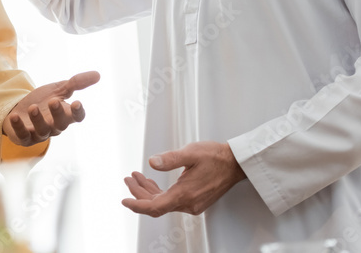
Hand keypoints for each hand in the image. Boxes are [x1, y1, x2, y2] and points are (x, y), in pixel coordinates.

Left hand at [2, 70, 99, 145]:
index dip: (78, 112)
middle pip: (60, 124)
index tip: (77, 103)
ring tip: (33, 107)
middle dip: (57, 114)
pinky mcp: (24, 138)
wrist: (19, 108)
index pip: (76, 117)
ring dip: (38, 119)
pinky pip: (22, 136)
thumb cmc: (42, 100)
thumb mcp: (58, 89)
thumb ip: (76, 83)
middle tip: (53, 101)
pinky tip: (15, 116)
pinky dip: (19, 127)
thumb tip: (98, 74)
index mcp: (65, 115)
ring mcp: (39, 134)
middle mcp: (54, 127)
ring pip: (42, 131)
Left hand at [121, 141, 246, 216]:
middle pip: (156, 205)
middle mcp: (189, 203)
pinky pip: (171, 200)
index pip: (155, 207)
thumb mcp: (190, 153)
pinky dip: (159, 192)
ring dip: (148, 191)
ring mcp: (193, 203)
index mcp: (185, 194)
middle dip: (139, 192)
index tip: (125, 201)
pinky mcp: (195, 200)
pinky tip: (152, 182)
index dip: (137, 205)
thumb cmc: (216, 157)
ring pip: (163, 202)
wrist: (235, 163)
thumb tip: (152, 162)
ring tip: (137, 177)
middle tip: (129, 178)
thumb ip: (170, 159)